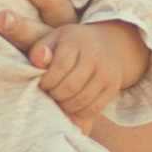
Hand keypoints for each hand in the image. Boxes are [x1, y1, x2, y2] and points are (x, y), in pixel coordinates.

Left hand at [21, 15, 148, 125]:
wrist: (108, 44)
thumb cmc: (72, 44)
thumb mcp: (54, 39)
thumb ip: (40, 50)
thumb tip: (39, 61)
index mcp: (77, 41)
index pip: (61, 66)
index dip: (48, 81)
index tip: (43, 84)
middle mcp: (95, 56)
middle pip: (71, 86)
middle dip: (55, 94)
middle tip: (50, 93)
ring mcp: (106, 73)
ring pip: (82, 99)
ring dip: (66, 106)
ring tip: (60, 100)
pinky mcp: (113, 87)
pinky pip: (94, 108)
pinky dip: (80, 112)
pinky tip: (72, 107)